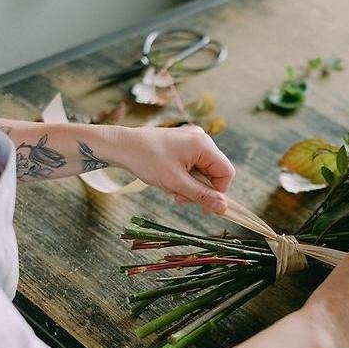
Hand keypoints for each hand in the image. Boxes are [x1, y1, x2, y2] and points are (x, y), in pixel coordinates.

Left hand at [116, 125, 234, 213]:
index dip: (218, 192)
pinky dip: (184, 176)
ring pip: (203, 171)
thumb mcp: (176, 183)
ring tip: (171, 188)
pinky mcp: (183, 143)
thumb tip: (224, 208)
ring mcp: (192, 140)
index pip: (226, 173)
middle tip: (179, 197)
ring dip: (190, 185)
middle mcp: (201, 139)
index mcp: (204, 145)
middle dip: (199, 189)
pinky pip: (193, 165)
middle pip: (214, 172)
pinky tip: (170, 179)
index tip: (203, 206)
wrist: (122, 146)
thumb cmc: (147, 160)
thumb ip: (202, 196)